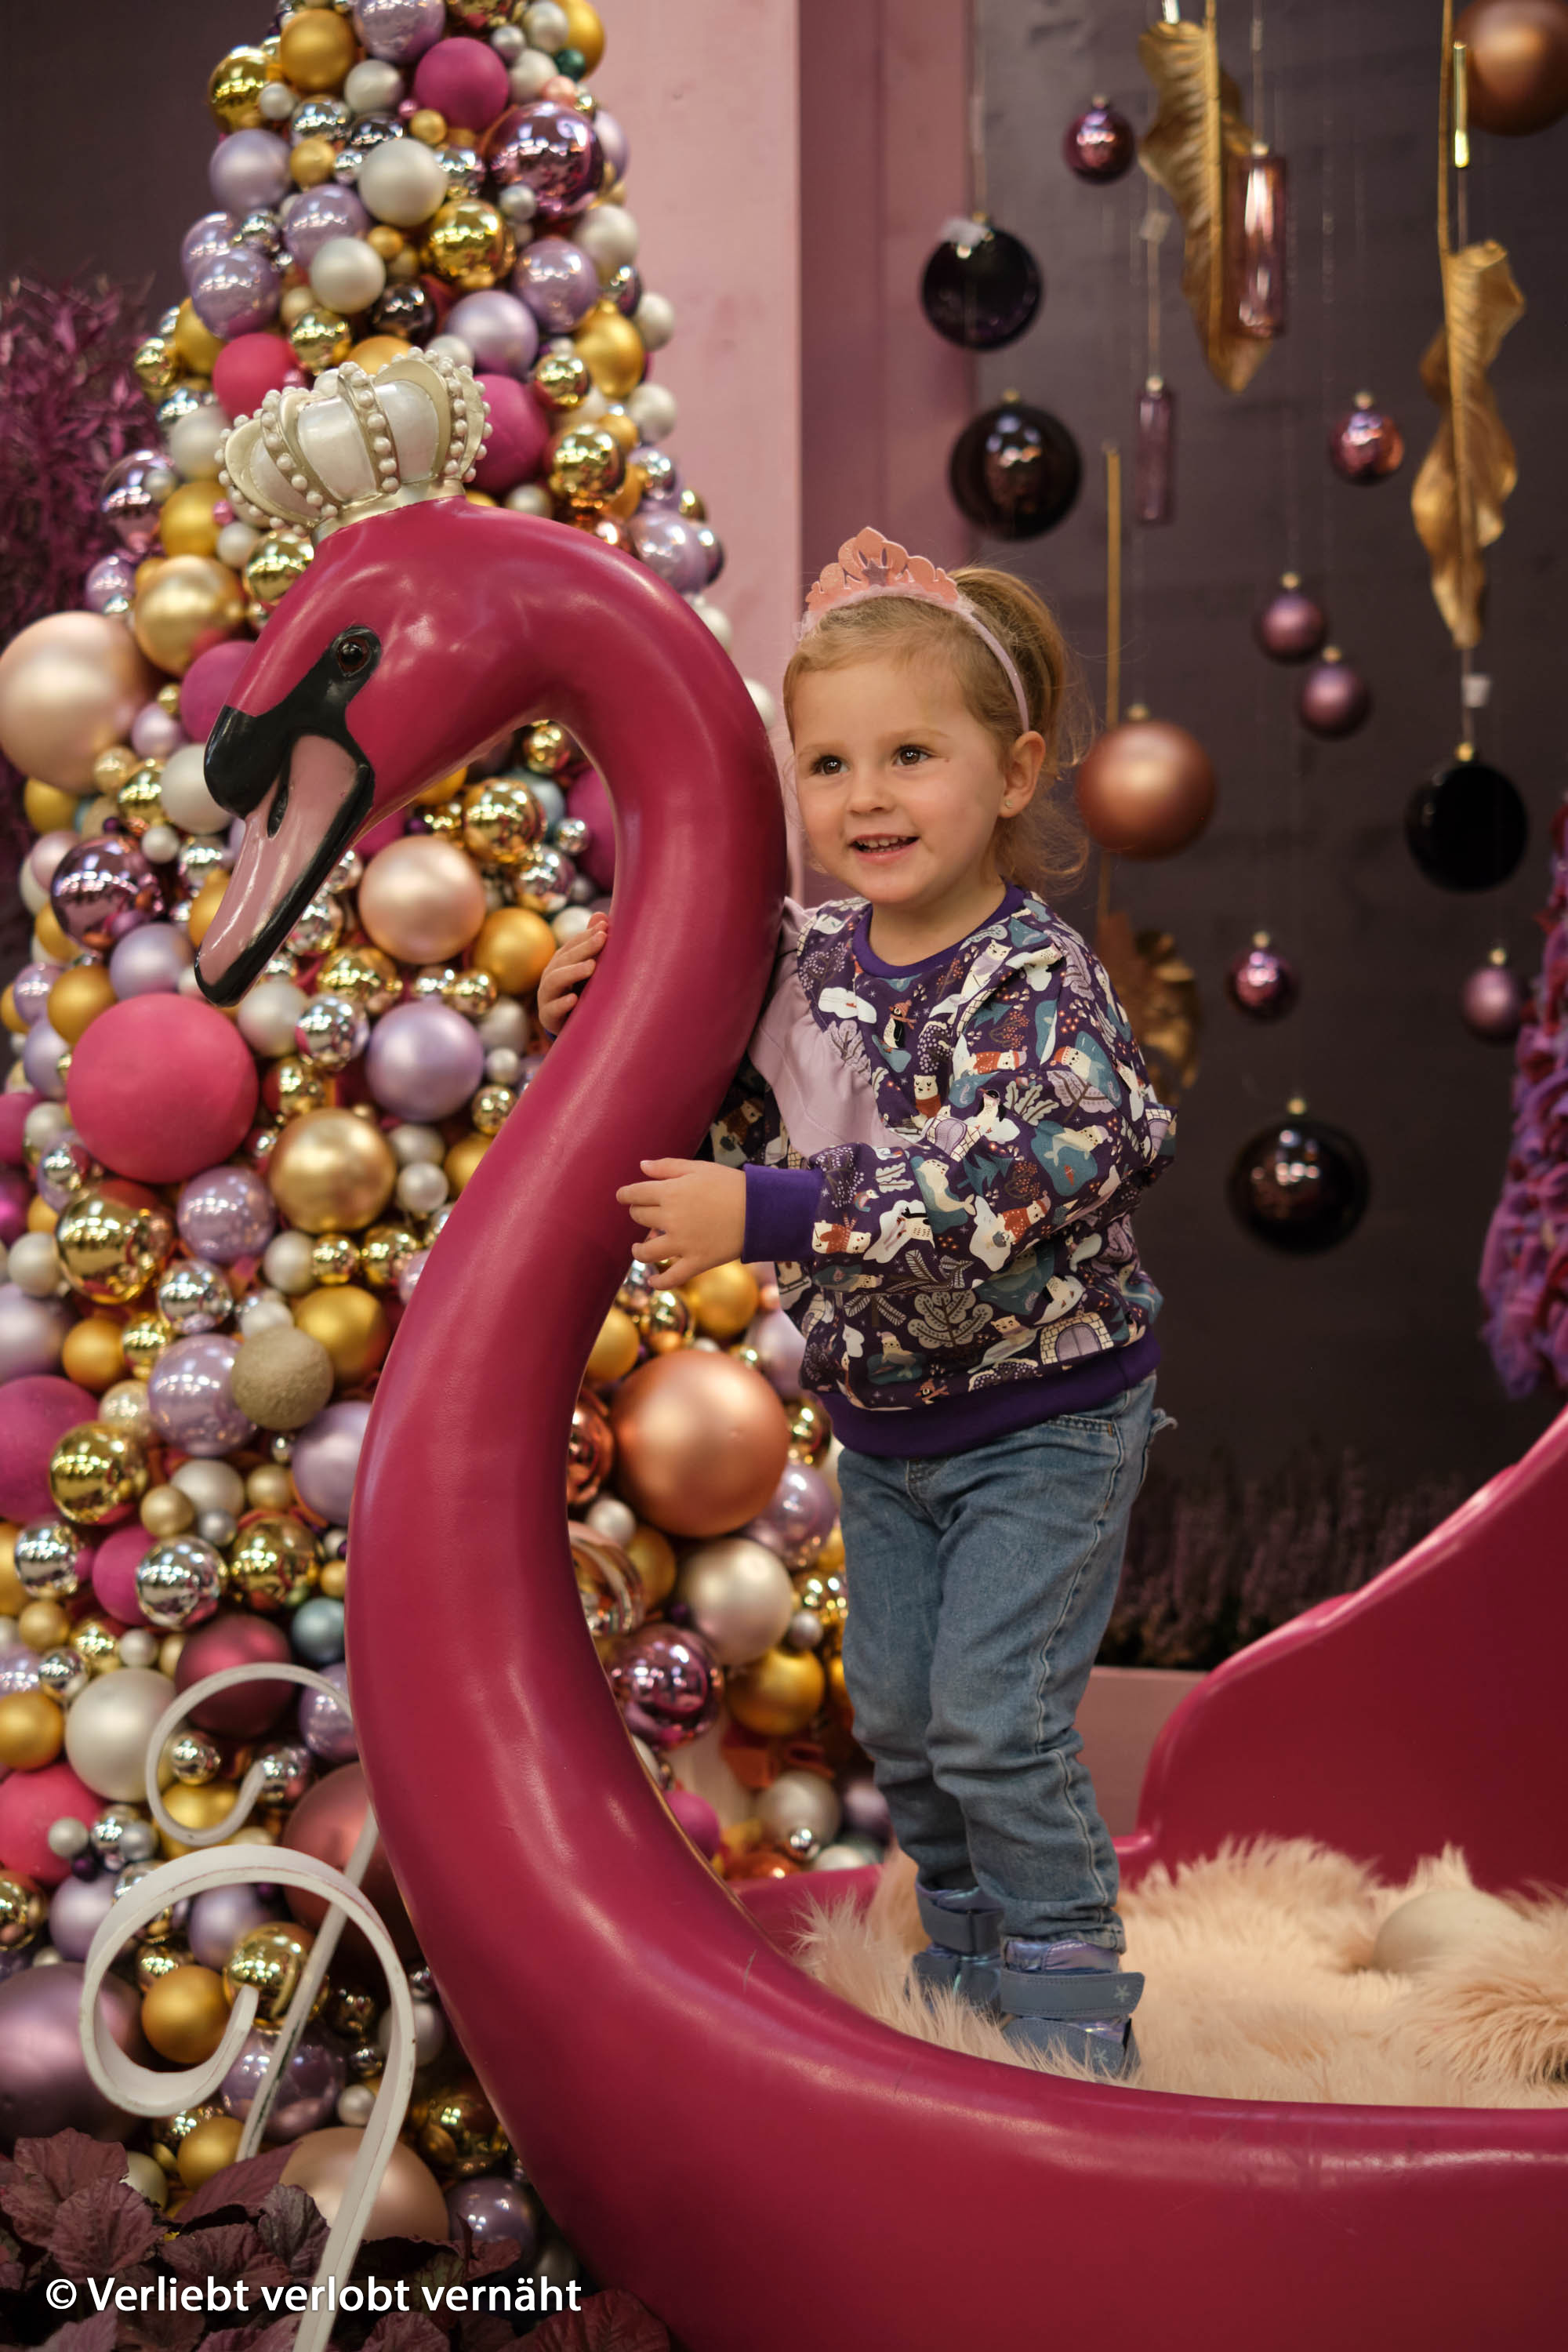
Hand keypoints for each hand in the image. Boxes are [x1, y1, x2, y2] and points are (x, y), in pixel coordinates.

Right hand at [538, 912, 608, 1036]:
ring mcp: (547, 996)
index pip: (572, 945)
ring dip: (573, 972)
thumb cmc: (580, 993)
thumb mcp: (586, 970)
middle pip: (564, 959)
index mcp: (560, 963)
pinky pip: (552, 1009)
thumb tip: (601, 916)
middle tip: (603, 939)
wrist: (567, 1027)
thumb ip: (591, 945)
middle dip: (584, 948)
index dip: (587, 935)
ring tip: (592, 967)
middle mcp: (551, 976)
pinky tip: (574, 999)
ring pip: (555, 980)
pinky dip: (562, 1004)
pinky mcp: (548, 1017)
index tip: (605, 928)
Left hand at [615, 1159, 745, 1285]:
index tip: (623, 1196)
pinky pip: (671, 1278)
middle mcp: (671, 1218)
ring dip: (638, 1249)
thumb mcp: (699, 1168)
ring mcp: (682, 1243)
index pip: (635, 1194)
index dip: (626, 1195)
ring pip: (645, 1252)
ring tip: (639, 1247)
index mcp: (670, 1192)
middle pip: (639, 1218)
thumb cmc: (731, 1185)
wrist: (760, 1210)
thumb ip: (667, 1167)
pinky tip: (652, 1281)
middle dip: (638, 1214)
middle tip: (644, 1215)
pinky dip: (658, 1283)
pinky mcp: (696, 1262)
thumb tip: (641, 1166)